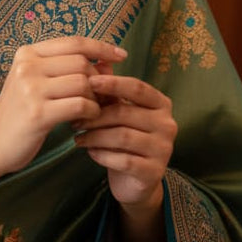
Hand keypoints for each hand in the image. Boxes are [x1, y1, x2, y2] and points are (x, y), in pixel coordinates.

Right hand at [0, 37, 128, 180]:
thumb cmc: (20, 113)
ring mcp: (30, 89)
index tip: (121, 55)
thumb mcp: (36, 83)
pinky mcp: (38, 113)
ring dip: (96, 98)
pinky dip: (91, 112)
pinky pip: (80, 105)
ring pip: (83, 83)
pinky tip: (87, 120)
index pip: (74, 42)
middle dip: (100, 80)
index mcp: (27, 53)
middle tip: (104, 97)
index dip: (101, 47)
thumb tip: (108, 62)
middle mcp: (27, 66)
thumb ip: (67, 70)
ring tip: (94, 110)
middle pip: (82, 63)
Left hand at [74, 70, 176, 207]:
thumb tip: (99, 61)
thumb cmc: (124, 140)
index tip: (88, 82)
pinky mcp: (154, 171)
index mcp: (161, 104)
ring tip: (78, 137)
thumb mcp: (118, 112)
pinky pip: (123, 159)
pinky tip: (90, 152)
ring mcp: (164, 149)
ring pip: (122, 136)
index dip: (112, 83)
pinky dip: (102, 155)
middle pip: (125, 112)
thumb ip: (111, 90)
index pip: (137, 87)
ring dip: (95, 136)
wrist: (135, 181)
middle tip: (74, 121)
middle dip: (95, 115)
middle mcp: (167, 124)